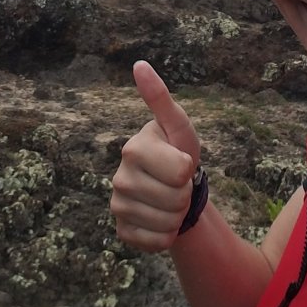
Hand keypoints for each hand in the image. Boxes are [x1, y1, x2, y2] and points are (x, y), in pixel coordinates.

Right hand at [110, 61, 201, 251]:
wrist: (175, 190)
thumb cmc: (178, 153)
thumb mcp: (178, 127)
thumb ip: (160, 98)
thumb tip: (139, 64)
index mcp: (133, 148)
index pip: (179, 172)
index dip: (188, 170)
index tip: (181, 163)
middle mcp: (119, 176)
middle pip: (175, 198)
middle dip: (185, 194)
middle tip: (177, 185)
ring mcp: (118, 205)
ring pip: (167, 221)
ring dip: (178, 215)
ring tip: (170, 200)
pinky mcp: (122, 231)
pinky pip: (156, 241)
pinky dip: (168, 235)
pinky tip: (161, 220)